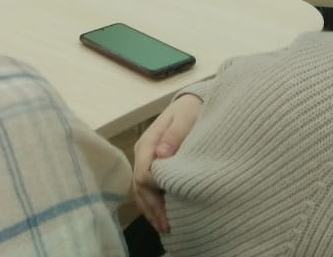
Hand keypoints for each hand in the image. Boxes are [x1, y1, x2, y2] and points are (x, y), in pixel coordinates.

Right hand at [133, 94, 202, 232]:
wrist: (192, 103)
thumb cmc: (191, 110)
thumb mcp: (186, 118)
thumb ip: (174, 135)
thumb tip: (161, 154)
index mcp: (148, 142)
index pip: (144, 173)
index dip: (155, 190)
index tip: (172, 204)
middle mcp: (142, 153)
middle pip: (140, 186)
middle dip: (153, 207)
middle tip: (169, 227)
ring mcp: (145, 161)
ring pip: (141, 191)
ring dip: (152, 210)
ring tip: (166, 228)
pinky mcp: (151, 166)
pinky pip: (146, 189)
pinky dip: (152, 205)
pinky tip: (162, 218)